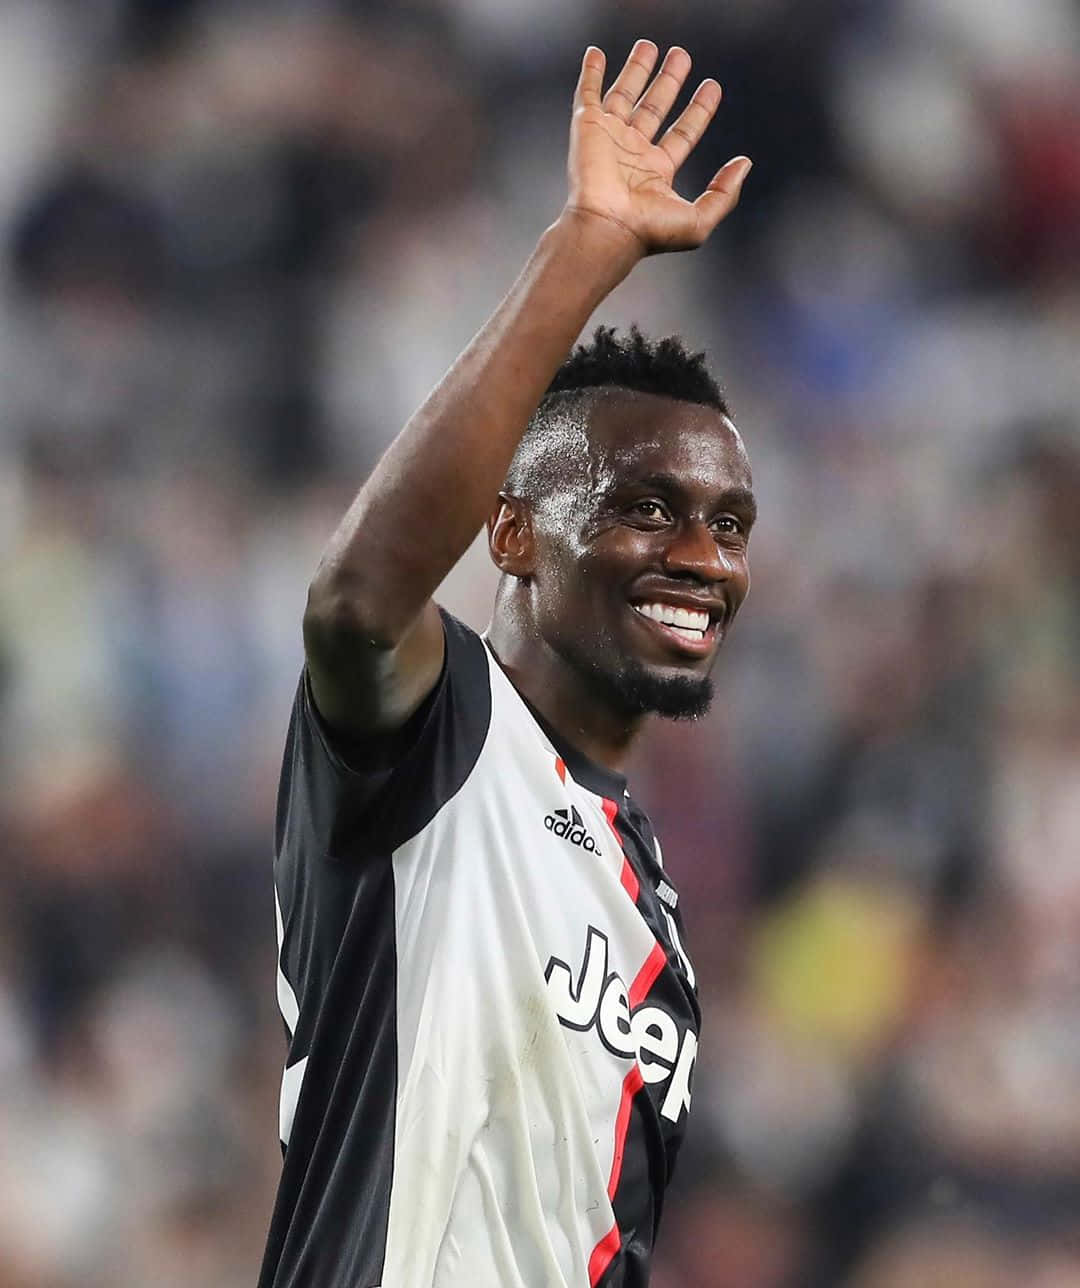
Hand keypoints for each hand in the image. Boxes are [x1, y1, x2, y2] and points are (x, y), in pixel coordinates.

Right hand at [564, 41, 750, 257]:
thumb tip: (744, 164)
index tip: (712, 86)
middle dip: (669, 81)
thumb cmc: (647, 231)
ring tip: (649, 45)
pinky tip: (596, 54)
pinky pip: (588, 93)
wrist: (605, 228)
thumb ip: (725, 194)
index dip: (699, 109)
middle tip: (682, 55)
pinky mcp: (587, 128)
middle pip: (655, 107)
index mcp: (657, 172)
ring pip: (625, 95)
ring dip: (637, 69)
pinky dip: (591, 72)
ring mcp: (609, 139)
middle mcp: (633, 153)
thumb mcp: (699, 220)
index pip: (683, 132)